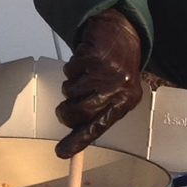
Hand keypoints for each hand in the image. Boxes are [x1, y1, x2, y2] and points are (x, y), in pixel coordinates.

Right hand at [55, 9, 143, 157]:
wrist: (122, 33)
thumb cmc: (117, 69)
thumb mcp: (116, 93)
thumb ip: (97, 114)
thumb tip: (73, 141)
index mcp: (125, 102)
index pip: (98, 127)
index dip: (78, 141)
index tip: (61, 152)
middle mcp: (118, 88)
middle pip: (80, 112)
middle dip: (66, 113)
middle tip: (64, 110)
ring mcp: (105, 71)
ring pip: (70, 91)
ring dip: (70, 86)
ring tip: (82, 77)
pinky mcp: (93, 55)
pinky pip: (69, 70)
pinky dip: (71, 68)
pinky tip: (84, 62)